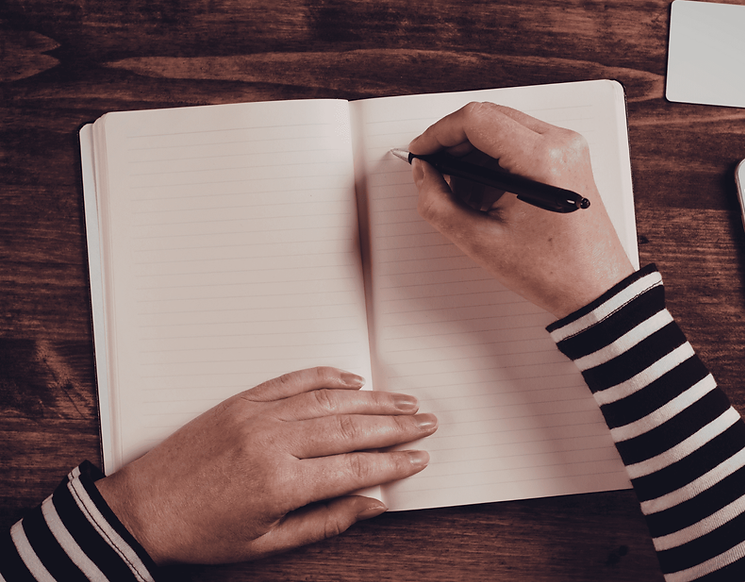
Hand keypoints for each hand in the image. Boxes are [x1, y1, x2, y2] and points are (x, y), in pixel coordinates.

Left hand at [95, 367, 436, 564]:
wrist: (143, 509)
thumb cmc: (200, 532)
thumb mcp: (268, 544)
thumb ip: (326, 522)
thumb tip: (371, 504)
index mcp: (280, 483)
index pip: (355, 468)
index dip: (394, 462)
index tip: (419, 457)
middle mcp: (273, 442)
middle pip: (351, 428)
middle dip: (396, 425)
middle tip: (425, 422)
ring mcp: (257, 415)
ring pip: (330, 400)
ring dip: (373, 399)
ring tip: (403, 401)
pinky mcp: (243, 400)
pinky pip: (293, 380)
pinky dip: (327, 376)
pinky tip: (353, 379)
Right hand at [409, 102, 634, 317]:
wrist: (596, 288)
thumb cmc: (554, 271)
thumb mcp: (480, 241)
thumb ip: (438, 203)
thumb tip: (424, 173)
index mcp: (541, 159)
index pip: (476, 119)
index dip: (439, 133)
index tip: (422, 151)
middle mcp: (561, 143)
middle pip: (489, 116)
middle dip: (454, 141)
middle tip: (434, 169)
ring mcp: (569, 148)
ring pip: (504, 125)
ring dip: (474, 149)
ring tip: (458, 187)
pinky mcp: (569, 158)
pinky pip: (522, 139)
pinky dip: (495, 156)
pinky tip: (483, 188)